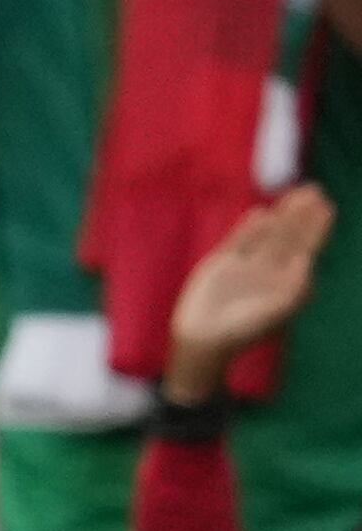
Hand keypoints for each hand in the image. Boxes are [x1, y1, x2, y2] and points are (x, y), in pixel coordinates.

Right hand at [169, 185, 332, 403]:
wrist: (204, 339)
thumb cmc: (246, 328)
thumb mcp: (280, 307)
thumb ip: (297, 283)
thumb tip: (308, 257)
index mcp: (287, 279)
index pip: (306, 247)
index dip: (317, 226)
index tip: (326, 207)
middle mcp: (269, 269)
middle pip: (290, 235)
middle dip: (302, 214)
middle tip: (314, 190)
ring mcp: (246, 264)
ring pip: (267, 234)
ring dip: (282, 215)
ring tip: (295, 195)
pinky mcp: (222, 263)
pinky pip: (238, 240)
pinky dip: (249, 228)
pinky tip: (259, 214)